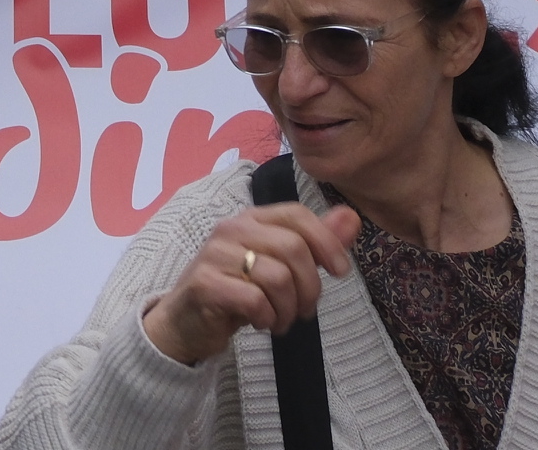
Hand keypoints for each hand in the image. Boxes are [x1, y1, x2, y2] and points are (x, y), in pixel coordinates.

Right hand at [139, 202, 362, 362]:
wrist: (186, 322)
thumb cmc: (237, 290)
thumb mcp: (279, 266)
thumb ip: (315, 243)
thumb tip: (351, 218)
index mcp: (252, 218)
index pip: (297, 214)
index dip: (327, 242)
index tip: (341, 273)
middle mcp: (232, 228)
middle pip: (293, 248)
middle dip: (310, 288)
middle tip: (304, 310)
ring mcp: (215, 254)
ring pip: (278, 277)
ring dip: (289, 310)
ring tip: (280, 320)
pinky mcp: (205, 284)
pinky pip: (255, 300)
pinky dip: (267, 318)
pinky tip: (260, 323)